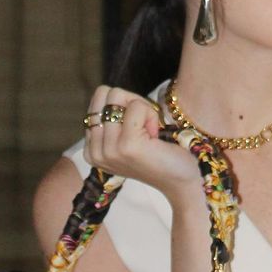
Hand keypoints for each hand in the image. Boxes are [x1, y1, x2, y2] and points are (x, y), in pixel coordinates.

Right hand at [82, 88, 200, 201]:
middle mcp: (94, 152)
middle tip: (144, 125)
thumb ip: (112, 119)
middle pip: (104, 94)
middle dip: (129, 102)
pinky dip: (151, 114)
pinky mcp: (127, 146)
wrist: (180, 179)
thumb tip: (110, 92)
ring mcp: (109, 150)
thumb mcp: (125, 137)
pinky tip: (156, 135)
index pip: (98, 100)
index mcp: (91, 150)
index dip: (122, 105)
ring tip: (150, 133)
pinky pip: (136, 106)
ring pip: (118, 97)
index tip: (136, 128)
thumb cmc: (158, 154)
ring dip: (142, 109)